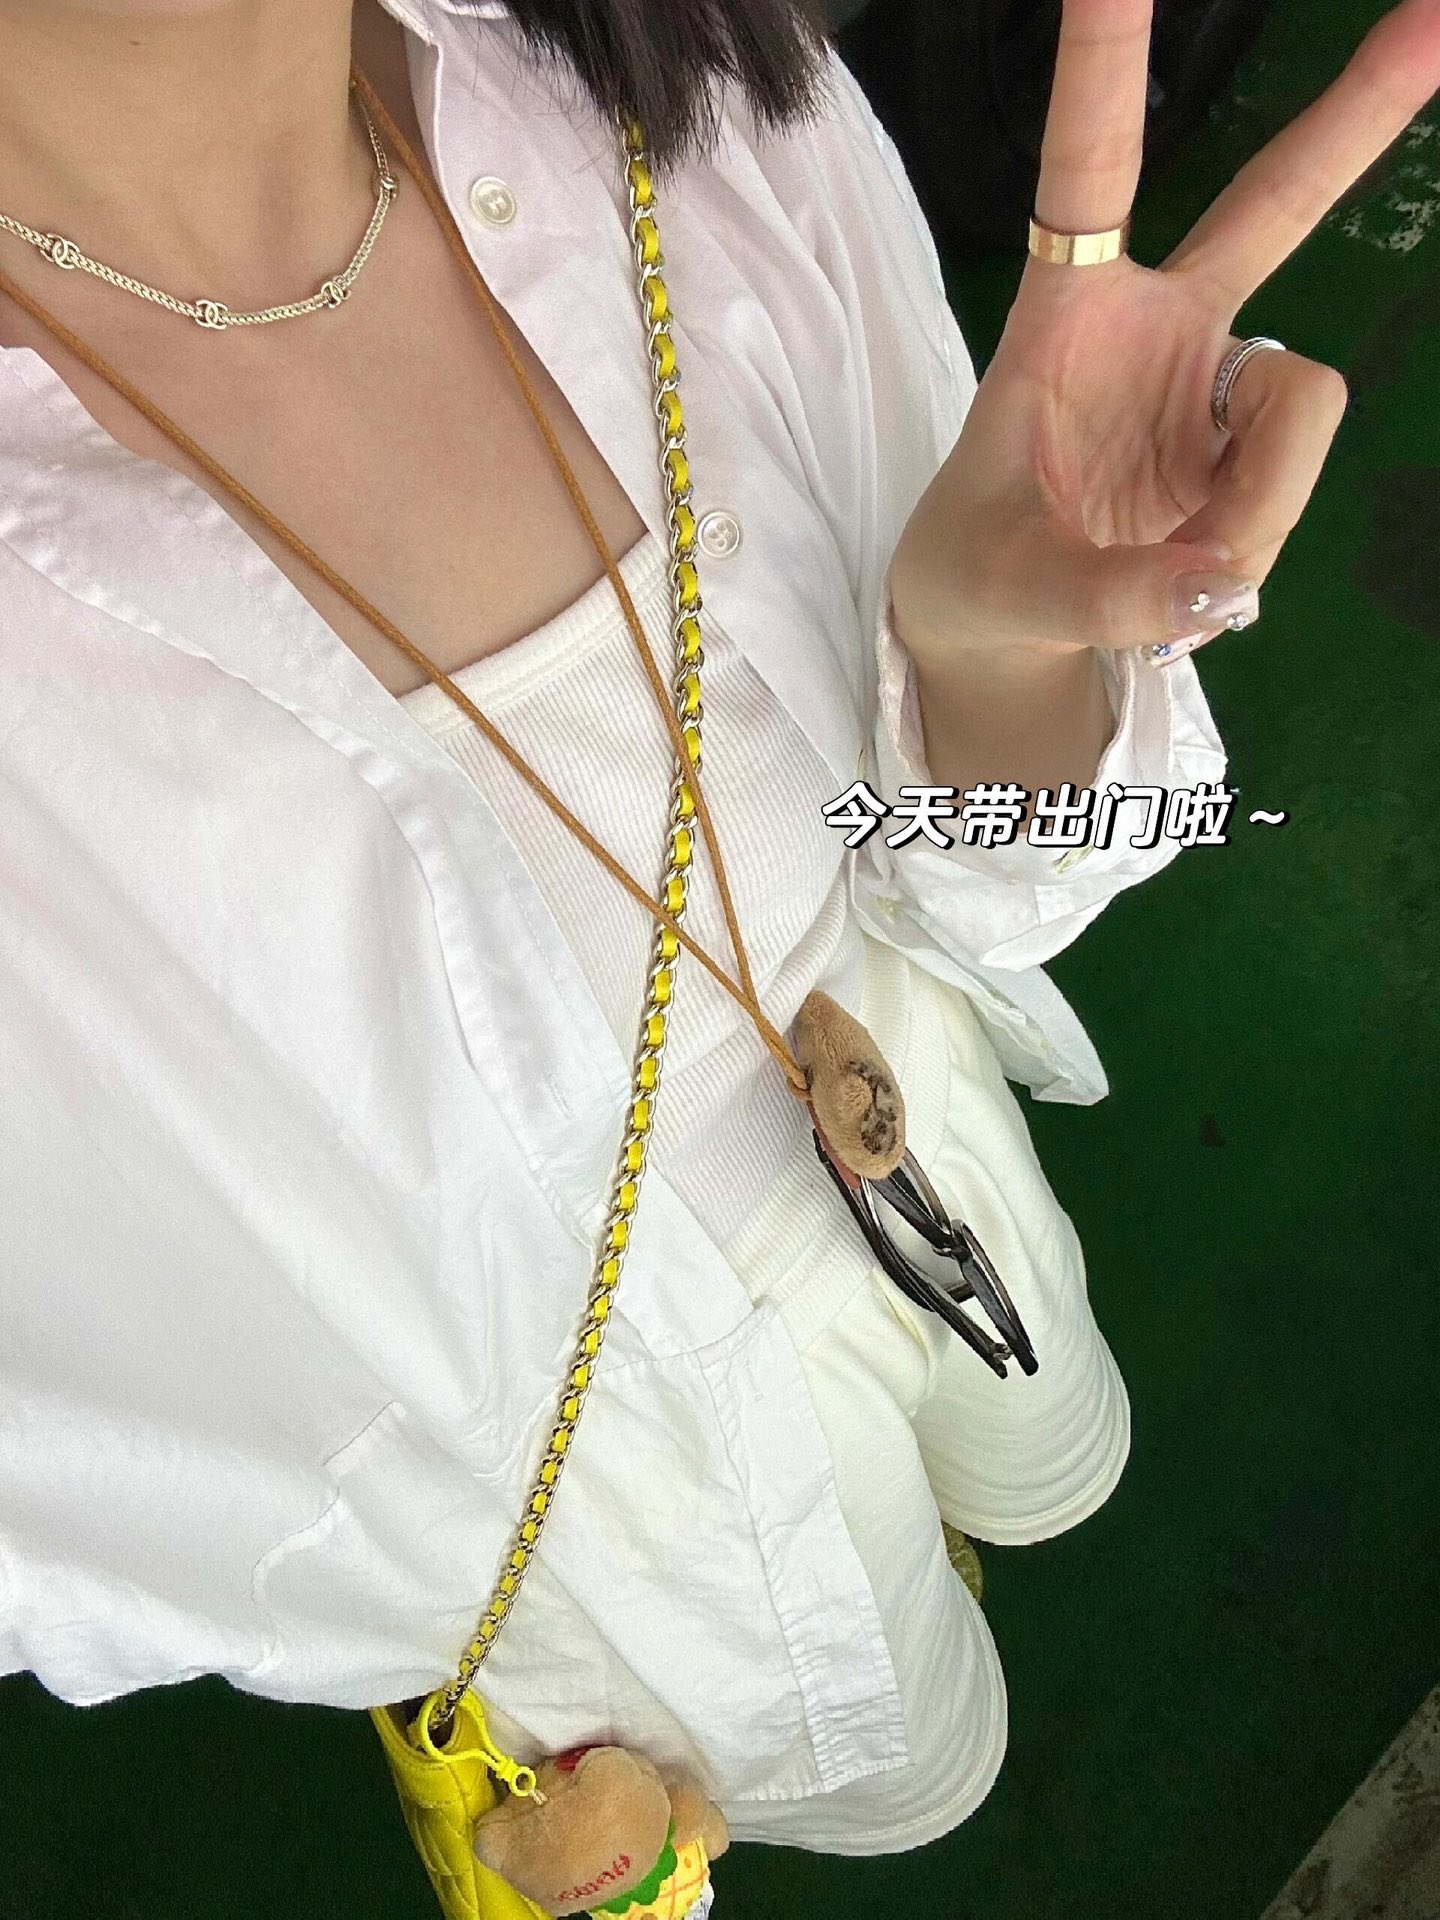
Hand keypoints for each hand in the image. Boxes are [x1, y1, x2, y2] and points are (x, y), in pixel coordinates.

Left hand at [889, 0, 1439, 674]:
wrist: (1007, 631)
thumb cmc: (980, 576)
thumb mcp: (1010, 593)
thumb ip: (1105, 595)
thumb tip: (1218, 586)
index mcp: (1064, 318)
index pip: (1088, 171)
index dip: (1104, 64)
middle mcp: (1156, 326)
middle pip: (1272, 203)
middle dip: (1356, 117)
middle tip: (1433, 19)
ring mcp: (1217, 384)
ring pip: (1301, 403)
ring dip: (1254, 505)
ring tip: (1175, 572)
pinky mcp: (1254, 445)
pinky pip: (1297, 474)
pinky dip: (1255, 540)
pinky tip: (1199, 568)